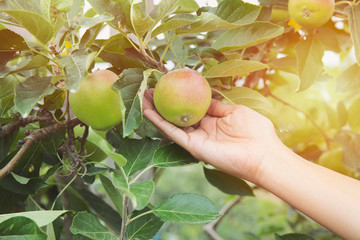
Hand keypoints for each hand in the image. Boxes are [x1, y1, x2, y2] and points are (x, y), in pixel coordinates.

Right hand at [143, 89, 281, 182]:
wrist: (262, 154)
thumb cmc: (255, 131)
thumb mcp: (235, 111)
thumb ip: (218, 105)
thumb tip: (205, 96)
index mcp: (213, 121)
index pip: (191, 107)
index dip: (180, 96)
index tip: (169, 84)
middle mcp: (202, 130)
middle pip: (177, 115)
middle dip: (162, 102)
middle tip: (149, 89)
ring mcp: (196, 139)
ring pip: (170, 124)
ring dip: (155, 111)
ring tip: (142, 97)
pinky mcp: (193, 147)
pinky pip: (172, 133)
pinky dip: (159, 122)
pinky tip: (148, 111)